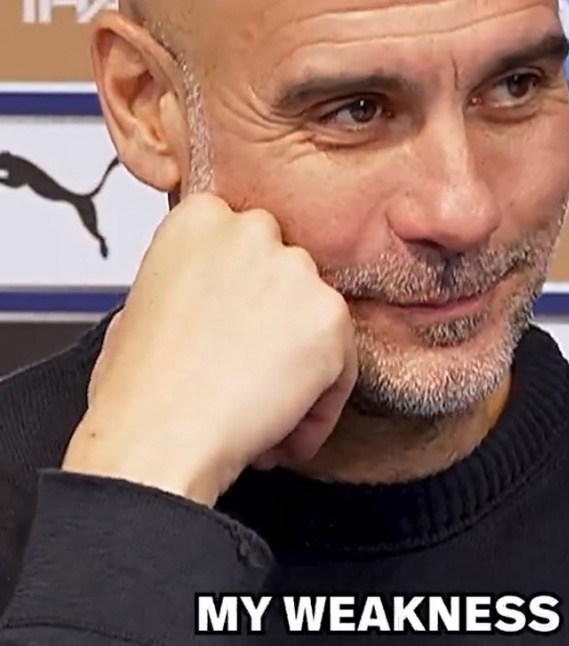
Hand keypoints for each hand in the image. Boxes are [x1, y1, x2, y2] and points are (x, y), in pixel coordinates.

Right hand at [63, 194, 356, 505]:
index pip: (245, 243)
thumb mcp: (138, 308)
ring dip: (298, 366)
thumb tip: (202, 299)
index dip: (241, 293)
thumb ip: (184, 283)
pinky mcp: (332, 316)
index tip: (229, 328)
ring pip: (317, 321)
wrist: (157, 439)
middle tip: (248, 372)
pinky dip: (320, 407)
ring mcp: (297, 270)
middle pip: (286, 276)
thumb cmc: (139, 388)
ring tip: (261, 414)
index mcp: (200, 218)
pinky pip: (342, 366)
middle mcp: (252, 229)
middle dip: (275, 323)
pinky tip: (282, 436)